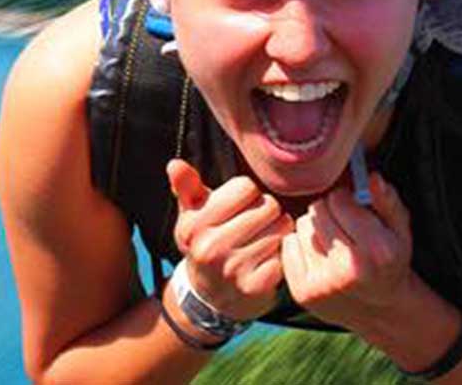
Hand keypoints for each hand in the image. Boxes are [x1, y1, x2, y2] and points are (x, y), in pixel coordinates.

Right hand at [167, 159, 293, 321]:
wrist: (210, 297)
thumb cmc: (207, 242)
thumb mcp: (192, 215)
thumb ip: (187, 186)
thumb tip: (174, 164)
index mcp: (195, 225)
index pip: (246, 187)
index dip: (248, 195)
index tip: (239, 208)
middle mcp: (211, 248)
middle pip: (268, 205)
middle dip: (267, 212)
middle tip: (255, 225)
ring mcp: (233, 269)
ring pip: (281, 227)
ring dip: (278, 231)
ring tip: (263, 239)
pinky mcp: (256, 286)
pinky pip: (286, 251)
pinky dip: (283, 253)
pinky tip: (269, 258)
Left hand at [281, 172, 414, 331]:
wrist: (381, 312)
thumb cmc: (389, 261)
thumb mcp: (401, 231)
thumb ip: (388, 200)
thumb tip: (371, 177)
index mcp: (376, 249)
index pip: (339, 200)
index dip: (345, 199)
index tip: (351, 208)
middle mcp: (349, 268)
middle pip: (318, 210)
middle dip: (329, 211)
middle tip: (340, 223)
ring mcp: (323, 283)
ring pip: (302, 226)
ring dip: (314, 227)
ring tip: (330, 240)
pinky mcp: (303, 292)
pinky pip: (288, 246)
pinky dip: (299, 246)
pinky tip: (318, 255)